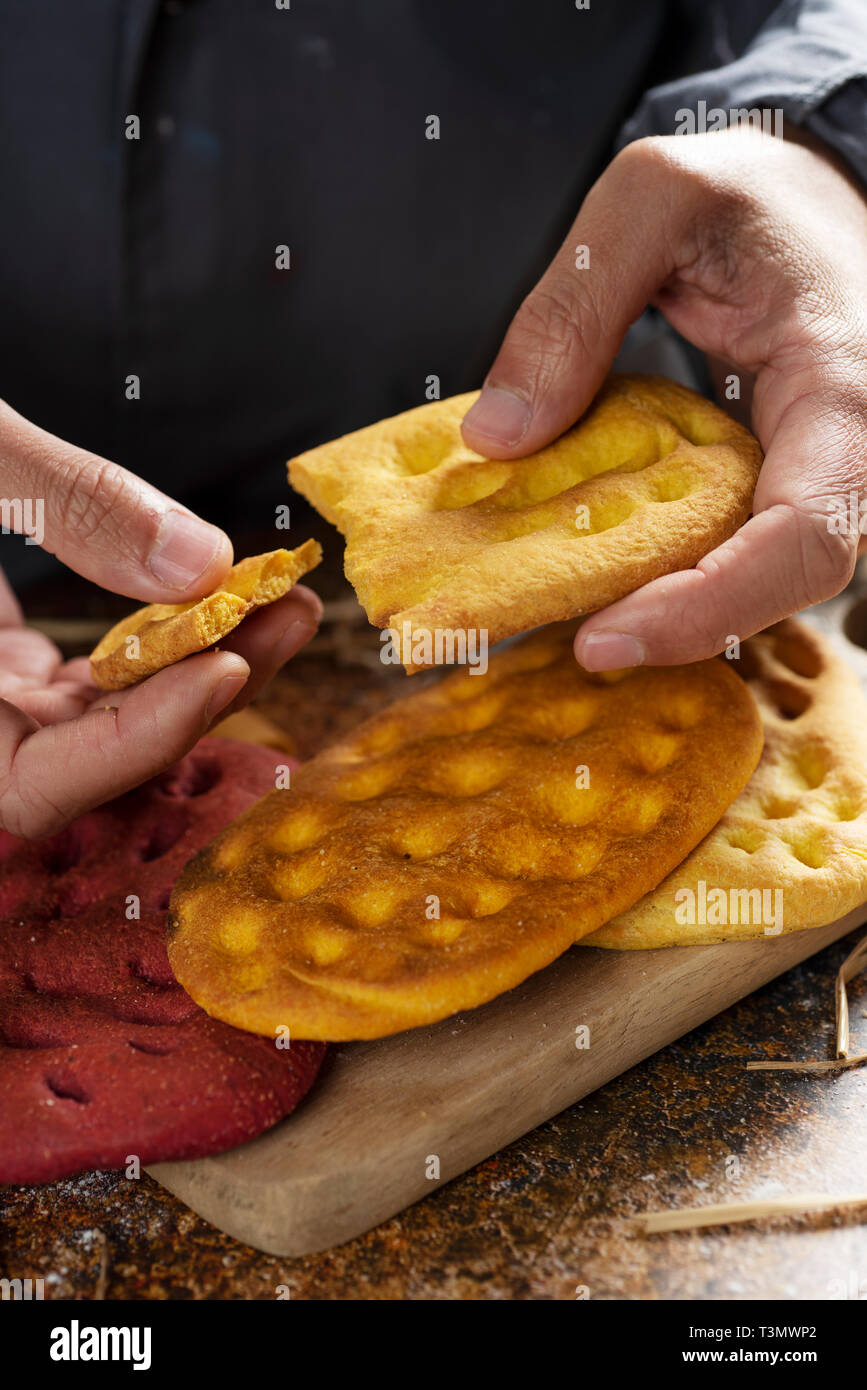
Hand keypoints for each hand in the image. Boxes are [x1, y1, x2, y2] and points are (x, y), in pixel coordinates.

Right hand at [0, 400, 319, 834]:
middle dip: (201, 691)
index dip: (132, 744)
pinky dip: (152, 640)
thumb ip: (63, 500)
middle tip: (292, 612)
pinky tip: (210, 591)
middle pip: (91, 754)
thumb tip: (199, 562)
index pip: (33, 788)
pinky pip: (85, 679)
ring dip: (192, 661)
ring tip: (278, 595)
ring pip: (98, 716)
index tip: (223, 667)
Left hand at [461, 126, 866, 668]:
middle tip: (573, 645)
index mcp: (844, 388)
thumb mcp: (653, 198)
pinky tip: (594, 566)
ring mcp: (822, 475)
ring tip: (566, 611)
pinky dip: (666, 567)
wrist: (810, 195)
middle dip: (677, 626)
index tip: (603, 638)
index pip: (806, 535)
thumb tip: (497, 437)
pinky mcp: (783, 483)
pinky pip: (735, 545)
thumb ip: (573, 308)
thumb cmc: (751, 188)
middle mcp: (850, 451)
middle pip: (784, 584)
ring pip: (759, 577)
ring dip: (666, 604)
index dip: (710, 605)